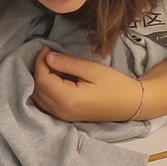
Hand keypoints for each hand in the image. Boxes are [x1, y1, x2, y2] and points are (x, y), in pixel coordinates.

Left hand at [30, 48, 144, 122]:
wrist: (129, 104)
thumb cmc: (114, 85)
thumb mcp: (92, 69)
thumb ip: (68, 64)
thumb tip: (47, 56)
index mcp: (68, 99)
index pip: (42, 79)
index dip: (40, 62)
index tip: (47, 48)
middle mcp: (61, 111)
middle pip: (37, 89)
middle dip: (39, 69)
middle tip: (49, 54)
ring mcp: (62, 116)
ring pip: (38, 97)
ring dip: (41, 79)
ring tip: (53, 65)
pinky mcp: (65, 117)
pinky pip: (45, 103)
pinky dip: (45, 89)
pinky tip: (56, 78)